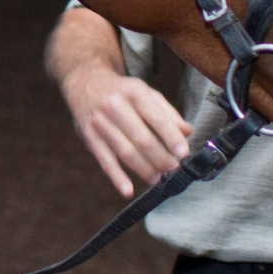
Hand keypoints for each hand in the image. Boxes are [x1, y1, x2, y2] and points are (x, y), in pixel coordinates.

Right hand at [58, 64, 190, 198]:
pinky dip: (116, 177)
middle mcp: (115, 106)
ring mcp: (100, 123)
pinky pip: (104, 161)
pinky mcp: (89, 137)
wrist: (85, 82)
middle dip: (160, 157)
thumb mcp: (146, 93)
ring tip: (157, 179)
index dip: (171, 137)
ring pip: (125, 152)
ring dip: (144, 169)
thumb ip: (167, 113)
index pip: (156, 118)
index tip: (184, 153)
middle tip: (173, 168)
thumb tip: (187, 132)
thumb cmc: (122, 92)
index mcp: (134, 92)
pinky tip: (128, 190)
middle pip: (141, 138)